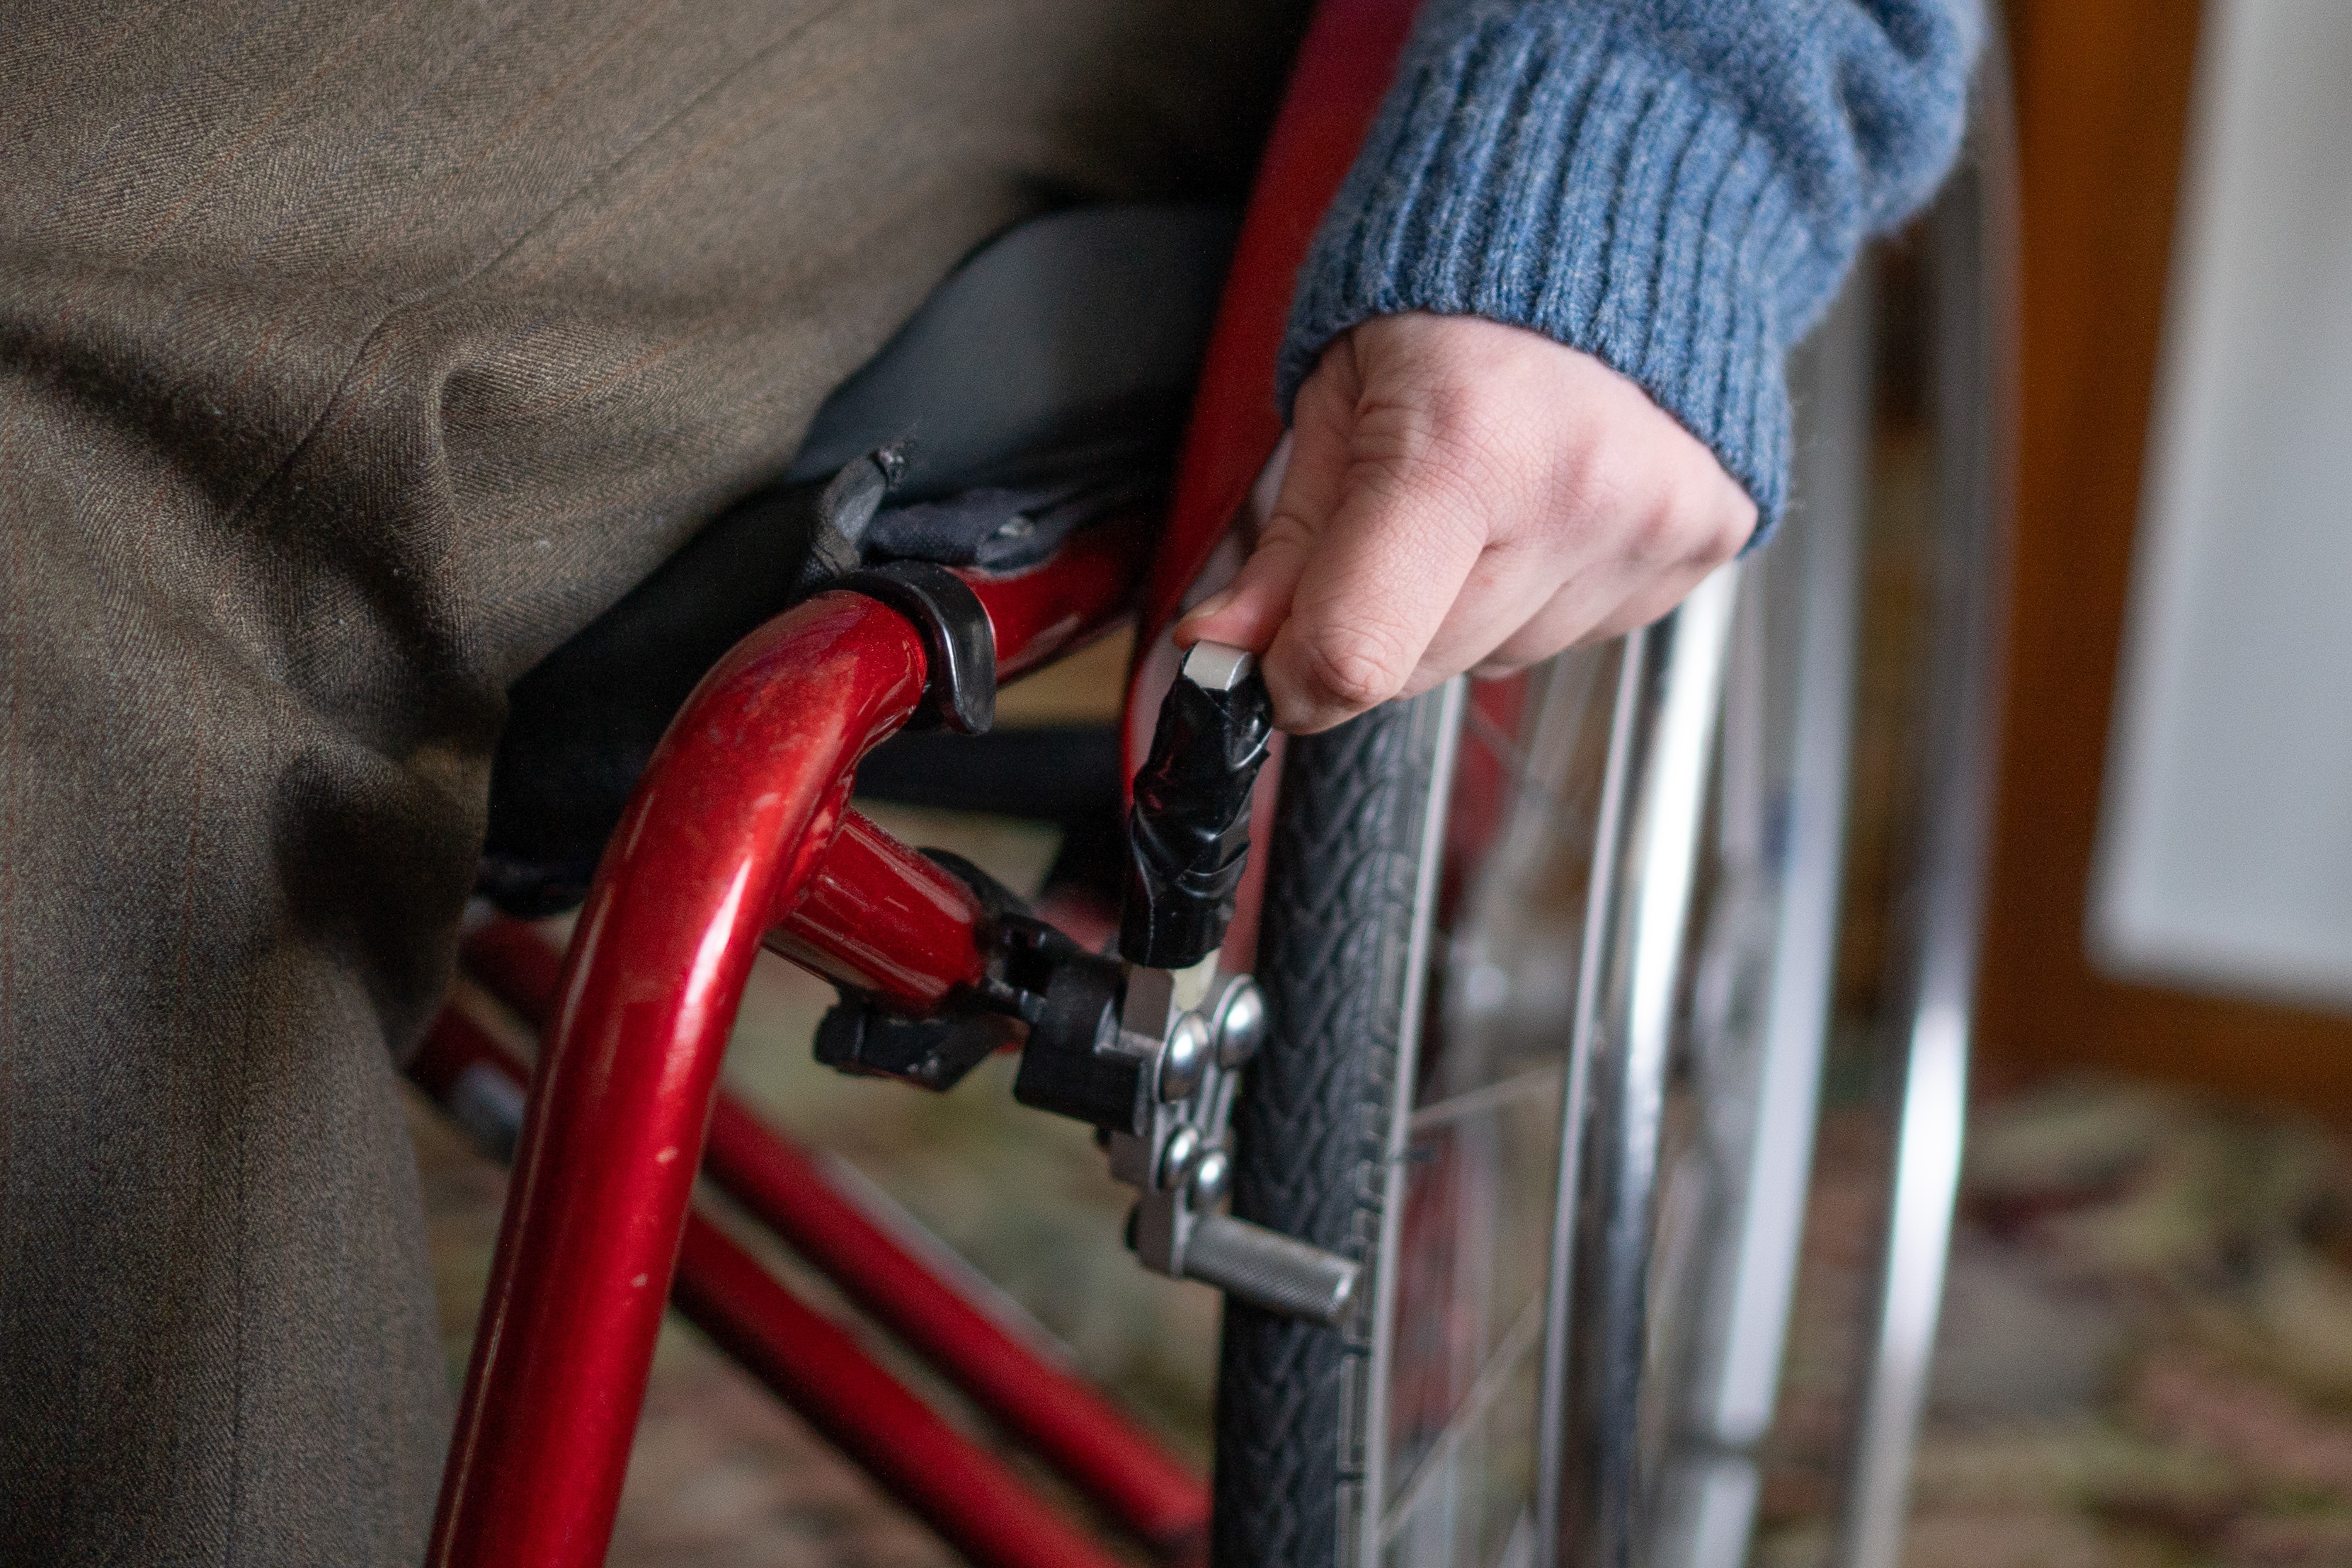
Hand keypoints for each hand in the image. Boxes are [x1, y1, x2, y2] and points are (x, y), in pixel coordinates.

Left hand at [1175, 313, 1755, 732]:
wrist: (1617, 201)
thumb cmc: (1461, 280)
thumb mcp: (1337, 392)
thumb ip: (1286, 541)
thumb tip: (1225, 649)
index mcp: (1465, 443)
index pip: (1358, 655)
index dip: (1291, 680)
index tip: (1267, 661)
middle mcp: (1575, 493)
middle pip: (1421, 668)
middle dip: (1372, 622)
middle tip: (1382, 520)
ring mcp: (1652, 522)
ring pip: (1498, 660)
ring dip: (1461, 608)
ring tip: (1480, 491)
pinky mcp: (1706, 538)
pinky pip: (1580, 634)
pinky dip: (1541, 591)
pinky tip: (1544, 502)